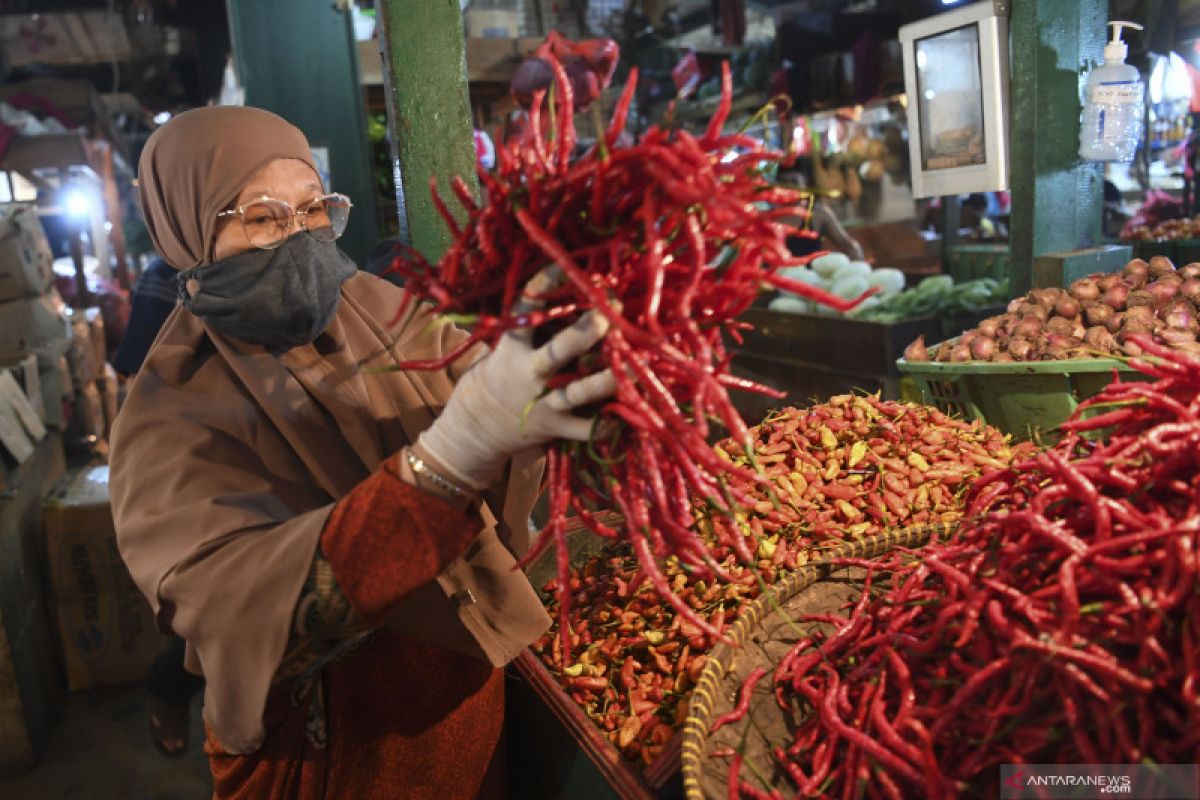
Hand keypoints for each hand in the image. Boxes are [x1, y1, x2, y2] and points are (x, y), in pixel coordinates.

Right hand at [416, 272, 615, 490]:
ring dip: (604, 381)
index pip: (525, 312)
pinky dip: (603, 427)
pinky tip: (622, 419)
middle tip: (607, 317)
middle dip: (584, 333)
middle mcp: (529, 373)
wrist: (473, 430)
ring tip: (630, 369)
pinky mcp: (554, 427)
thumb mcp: (501, 350)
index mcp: (512, 348)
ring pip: (577, 391)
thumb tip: (566, 297)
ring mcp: (542, 402)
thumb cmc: (495, 380)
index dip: (542, 287)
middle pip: (559, 351)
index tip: (563, 268)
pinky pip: (583, 429)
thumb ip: (530, 331)